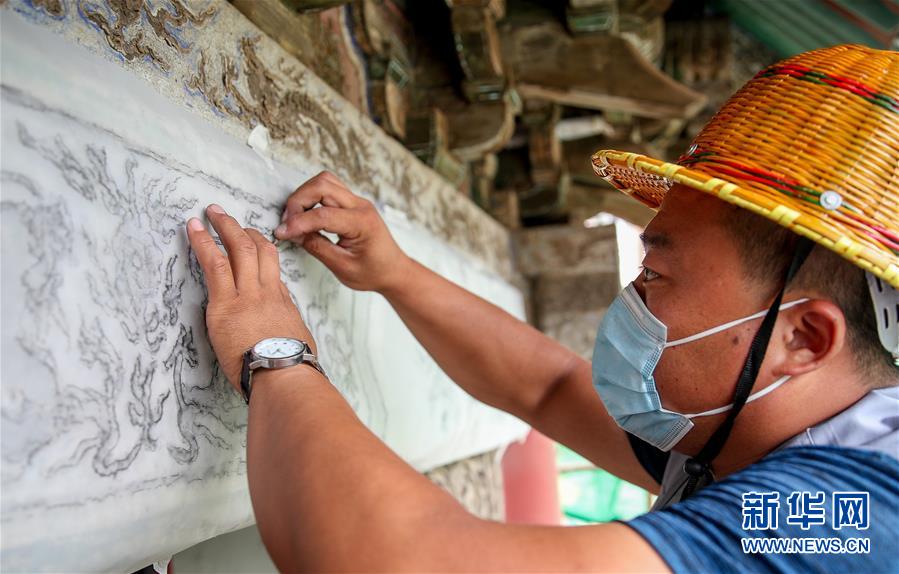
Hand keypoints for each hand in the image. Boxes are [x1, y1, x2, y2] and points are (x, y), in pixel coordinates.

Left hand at [187, 204, 315, 392]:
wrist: (284, 374)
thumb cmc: (291, 371)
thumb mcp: (299, 348)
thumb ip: (289, 338)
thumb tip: (287, 344)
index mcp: (283, 306)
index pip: (272, 274)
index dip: (262, 257)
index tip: (254, 248)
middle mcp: (267, 293)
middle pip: (261, 251)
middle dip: (244, 231)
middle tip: (230, 218)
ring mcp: (247, 295)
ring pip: (239, 249)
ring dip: (225, 226)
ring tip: (213, 212)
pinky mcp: (225, 303)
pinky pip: (214, 264)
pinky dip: (203, 242)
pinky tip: (194, 228)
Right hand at [274, 171, 411, 292]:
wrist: (394, 270)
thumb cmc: (374, 272)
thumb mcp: (343, 267)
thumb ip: (317, 247)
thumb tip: (293, 234)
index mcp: (362, 223)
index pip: (324, 214)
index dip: (298, 222)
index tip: (281, 233)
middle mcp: (361, 206)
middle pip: (322, 185)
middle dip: (298, 201)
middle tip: (287, 224)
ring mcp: (358, 201)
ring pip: (325, 181)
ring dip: (304, 195)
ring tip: (295, 219)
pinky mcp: (352, 203)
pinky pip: (329, 188)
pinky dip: (312, 196)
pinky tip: (306, 215)